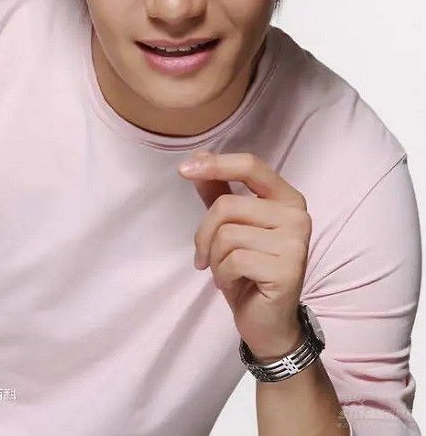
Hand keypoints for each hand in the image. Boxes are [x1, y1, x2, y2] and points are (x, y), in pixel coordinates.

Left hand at [178, 150, 311, 360]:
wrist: (268, 323)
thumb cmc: (248, 270)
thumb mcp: (231, 226)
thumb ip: (218, 191)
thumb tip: (197, 158)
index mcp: (287, 197)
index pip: (251, 166)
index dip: (216, 164)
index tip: (183, 169)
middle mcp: (297, 215)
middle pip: (227, 205)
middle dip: (205, 233)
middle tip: (206, 257)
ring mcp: (295, 243)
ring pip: (227, 234)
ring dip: (215, 258)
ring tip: (226, 272)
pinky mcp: (287, 270)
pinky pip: (233, 260)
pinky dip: (223, 275)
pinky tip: (234, 284)